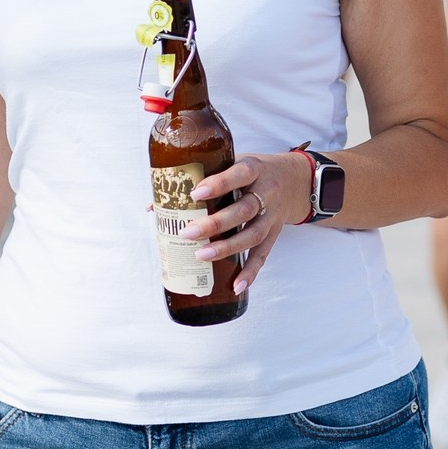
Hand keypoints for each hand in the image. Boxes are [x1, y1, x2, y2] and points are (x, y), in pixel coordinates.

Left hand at [186, 151, 314, 294]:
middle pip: (244, 210)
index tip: (195, 194)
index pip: (240, 175)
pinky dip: (250, 272)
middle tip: (188, 233)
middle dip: (215, 223)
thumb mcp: (232, 163)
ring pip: (253, 235)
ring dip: (227, 248)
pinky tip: (236, 285)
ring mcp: (272, 215)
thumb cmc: (252, 172)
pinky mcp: (274, 234)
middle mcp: (267, 192)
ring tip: (201, 255)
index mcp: (255, 169)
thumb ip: (198, 181)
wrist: (293, 180)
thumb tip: (154, 206)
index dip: (219, 184)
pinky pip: (263, 255)